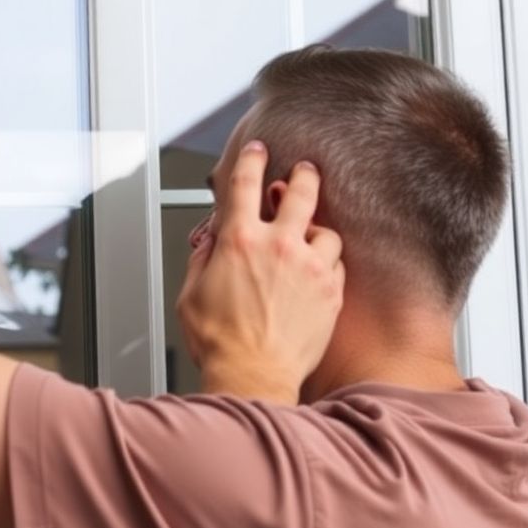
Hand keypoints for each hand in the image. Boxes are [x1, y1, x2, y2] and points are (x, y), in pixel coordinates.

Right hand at [176, 141, 344, 404]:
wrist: (253, 376)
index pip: (245, 183)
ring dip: (317, 230)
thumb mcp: (191, 294)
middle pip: (301, 192)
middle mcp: (278, 247)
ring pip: (326, 231)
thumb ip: (202, 259)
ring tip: (311, 237)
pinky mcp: (331, 293)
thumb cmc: (220, 342)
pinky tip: (318, 271)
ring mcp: (310, 269)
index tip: (258, 151)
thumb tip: (210, 242)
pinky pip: (337, 265)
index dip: (251, 160)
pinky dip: (328, 264)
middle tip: (305, 171)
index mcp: (239, 241)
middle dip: (304, 176)